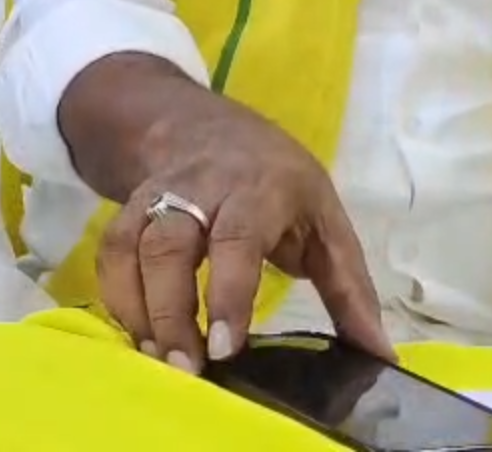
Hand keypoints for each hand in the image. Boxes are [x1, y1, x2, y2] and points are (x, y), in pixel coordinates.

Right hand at [96, 101, 389, 373]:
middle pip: (170, 245)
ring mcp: (156, 195)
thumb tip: (382, 356)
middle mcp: (199, 188)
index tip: (225, 347)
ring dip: (138, 307)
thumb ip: (350, 290)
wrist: (198, 122)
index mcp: (258, 189)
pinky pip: (110, 251)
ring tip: (157, 358)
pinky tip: (137, 332)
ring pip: (130, 247)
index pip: (237, 239)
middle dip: (171, 310)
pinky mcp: (128, 208)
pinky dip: (117, 295)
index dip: (229, 294)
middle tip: (185, 368)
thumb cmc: (276, 178)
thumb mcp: (325, 219)